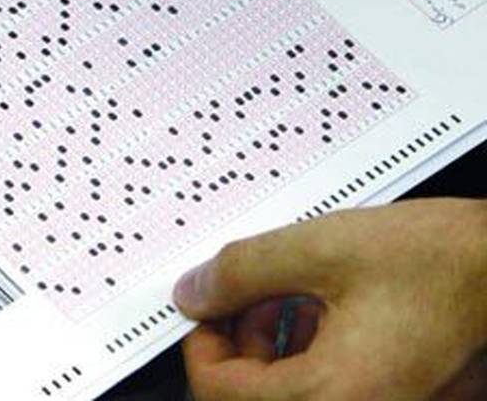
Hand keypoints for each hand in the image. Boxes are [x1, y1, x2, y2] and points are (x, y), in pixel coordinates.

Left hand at [173, 199, 486, 399]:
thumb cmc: (440, 263)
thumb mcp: (320, 249)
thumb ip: (242, 271)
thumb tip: (196, 293)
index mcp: (332, 395)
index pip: (220, 391)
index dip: (201, 340)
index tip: (206, 306)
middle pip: (253, 397)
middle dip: (241, 341)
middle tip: (249, 294)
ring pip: (290, 394)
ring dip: (274, 346)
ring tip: (292, 294)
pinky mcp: (393, 398)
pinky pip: (330, 391)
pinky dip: (312, 354)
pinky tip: (326, 310)